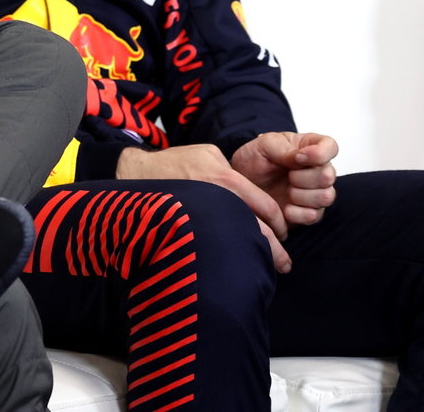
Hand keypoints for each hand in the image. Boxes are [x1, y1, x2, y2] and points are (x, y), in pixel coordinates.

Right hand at [116, 143, 292, 271]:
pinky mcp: (191, 229)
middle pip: (259, 231)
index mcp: (228, 180)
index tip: (283, 234)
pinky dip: (229, 255)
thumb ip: (232, 171)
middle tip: (285, 264)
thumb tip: (248, 193)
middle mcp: (221, 200)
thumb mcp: (208, 153)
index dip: (280, 225)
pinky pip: (217, 244)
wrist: (138, 172)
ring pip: (239, 241)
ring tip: (265, 270)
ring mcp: (206, 216)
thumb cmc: (174, 161)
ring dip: (254, 256)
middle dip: (275, 251)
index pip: (268, 208)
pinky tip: (235, 265)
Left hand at [230, 131, 337, 228]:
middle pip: (329, 176)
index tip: (299, 158)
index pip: (330, 147)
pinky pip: (313, 216)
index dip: (319, 154)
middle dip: (304, 177)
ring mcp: (315, 192)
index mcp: (310, 147)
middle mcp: (318, 170)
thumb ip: (284, 148)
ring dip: (301, 195)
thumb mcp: (264, 145)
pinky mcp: (309, 212)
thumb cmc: (255, 159)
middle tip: (287, 175)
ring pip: (326, 197)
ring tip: (286, 190)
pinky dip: (297, 213)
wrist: (241, 182)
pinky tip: (285, 206)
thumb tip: (302, 157)